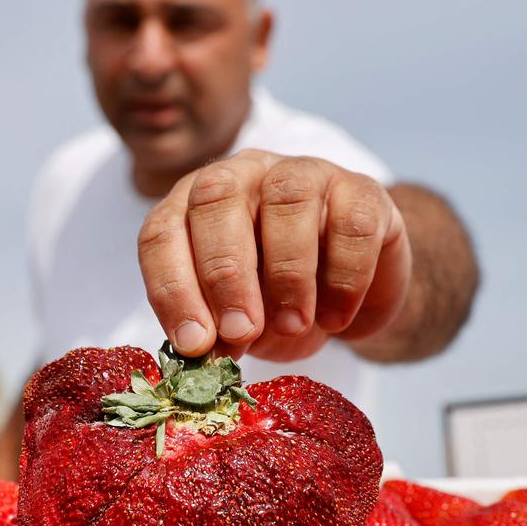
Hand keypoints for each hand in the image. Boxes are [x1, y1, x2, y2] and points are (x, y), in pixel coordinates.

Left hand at [138, 150, 411, 360]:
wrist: (351, 293)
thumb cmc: (277, 302)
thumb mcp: (238, 321)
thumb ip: (218, 329)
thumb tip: (206, 352)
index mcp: (195, 205)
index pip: (163, 231)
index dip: (172, 288)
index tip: (194, 343)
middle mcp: (244, 175)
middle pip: (219, 196)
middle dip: (225, 273)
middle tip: (240, 332)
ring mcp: (305, 173)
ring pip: (289, 197)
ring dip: (287, 272)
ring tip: (293, 326)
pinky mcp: (362, 192)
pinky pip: (352, 224)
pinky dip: (344, 279)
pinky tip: (335, 320)